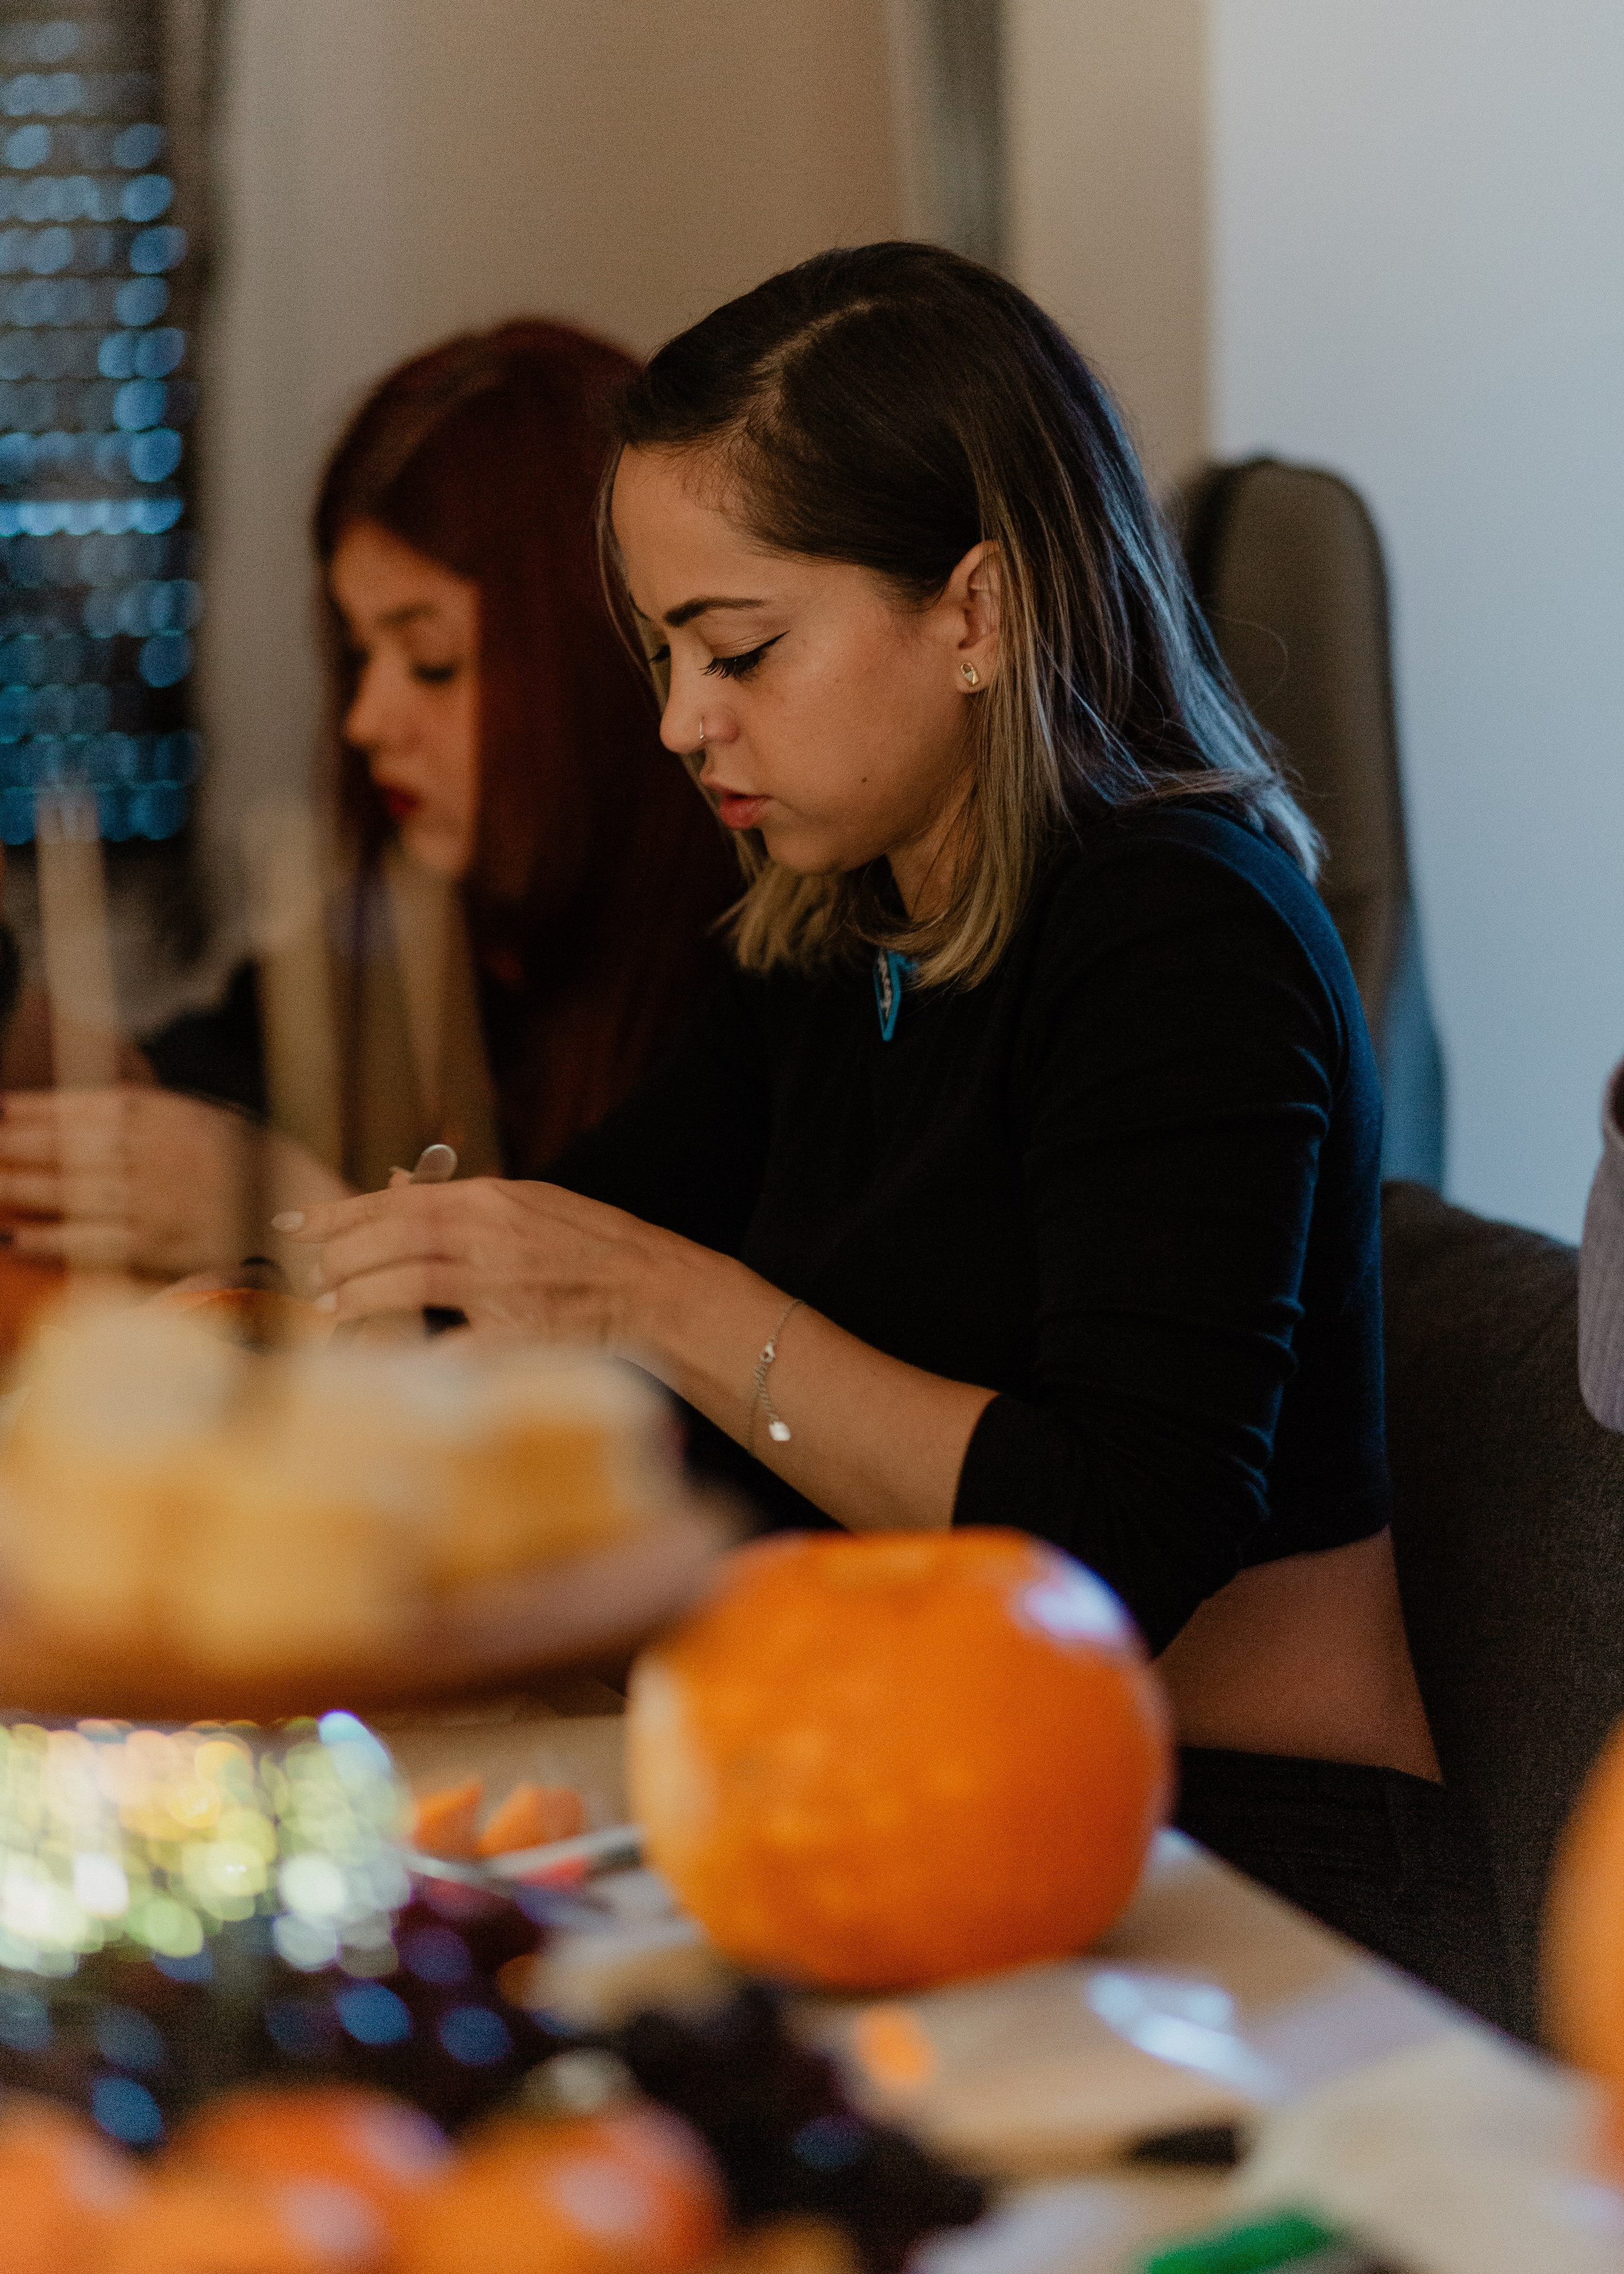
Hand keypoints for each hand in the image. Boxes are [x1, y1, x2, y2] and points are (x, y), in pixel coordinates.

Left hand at [0, 1088, 342, 1279]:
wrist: (307, 1219)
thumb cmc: (255, 1169)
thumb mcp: (212, 1122)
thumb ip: (158, 1117)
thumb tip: (88, 1112)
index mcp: (176, 1116)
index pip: (93, 1106)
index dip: (41, 1108)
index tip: (1, 1108)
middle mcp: (164, 1153)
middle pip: (75, 1146)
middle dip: (18, 1144)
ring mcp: (160, 1200)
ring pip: (76, 1190)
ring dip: (24, 1188)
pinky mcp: (162, 1246)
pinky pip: (94, 1240)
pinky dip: (52, 1239)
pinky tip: (17, 1237)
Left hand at [280, 1176, 678, 1342]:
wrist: (658, 1291)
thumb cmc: (594, 1249)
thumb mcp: (529, 1204)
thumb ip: (458, 1198)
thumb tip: (392, 1183)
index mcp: (495, 1198)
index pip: (399, 1200)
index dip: (340, 1212)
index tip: (295, 1224)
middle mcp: (494, 1234)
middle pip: (395, 1236)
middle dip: (342, 1255)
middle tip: (312, 1273)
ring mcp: (505, 1284)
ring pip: (409, 1281)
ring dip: (360, 1295)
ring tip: (332, 1307)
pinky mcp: (520, 1333)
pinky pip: (447, 1345)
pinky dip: (408, 1351)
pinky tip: (379, 1355)